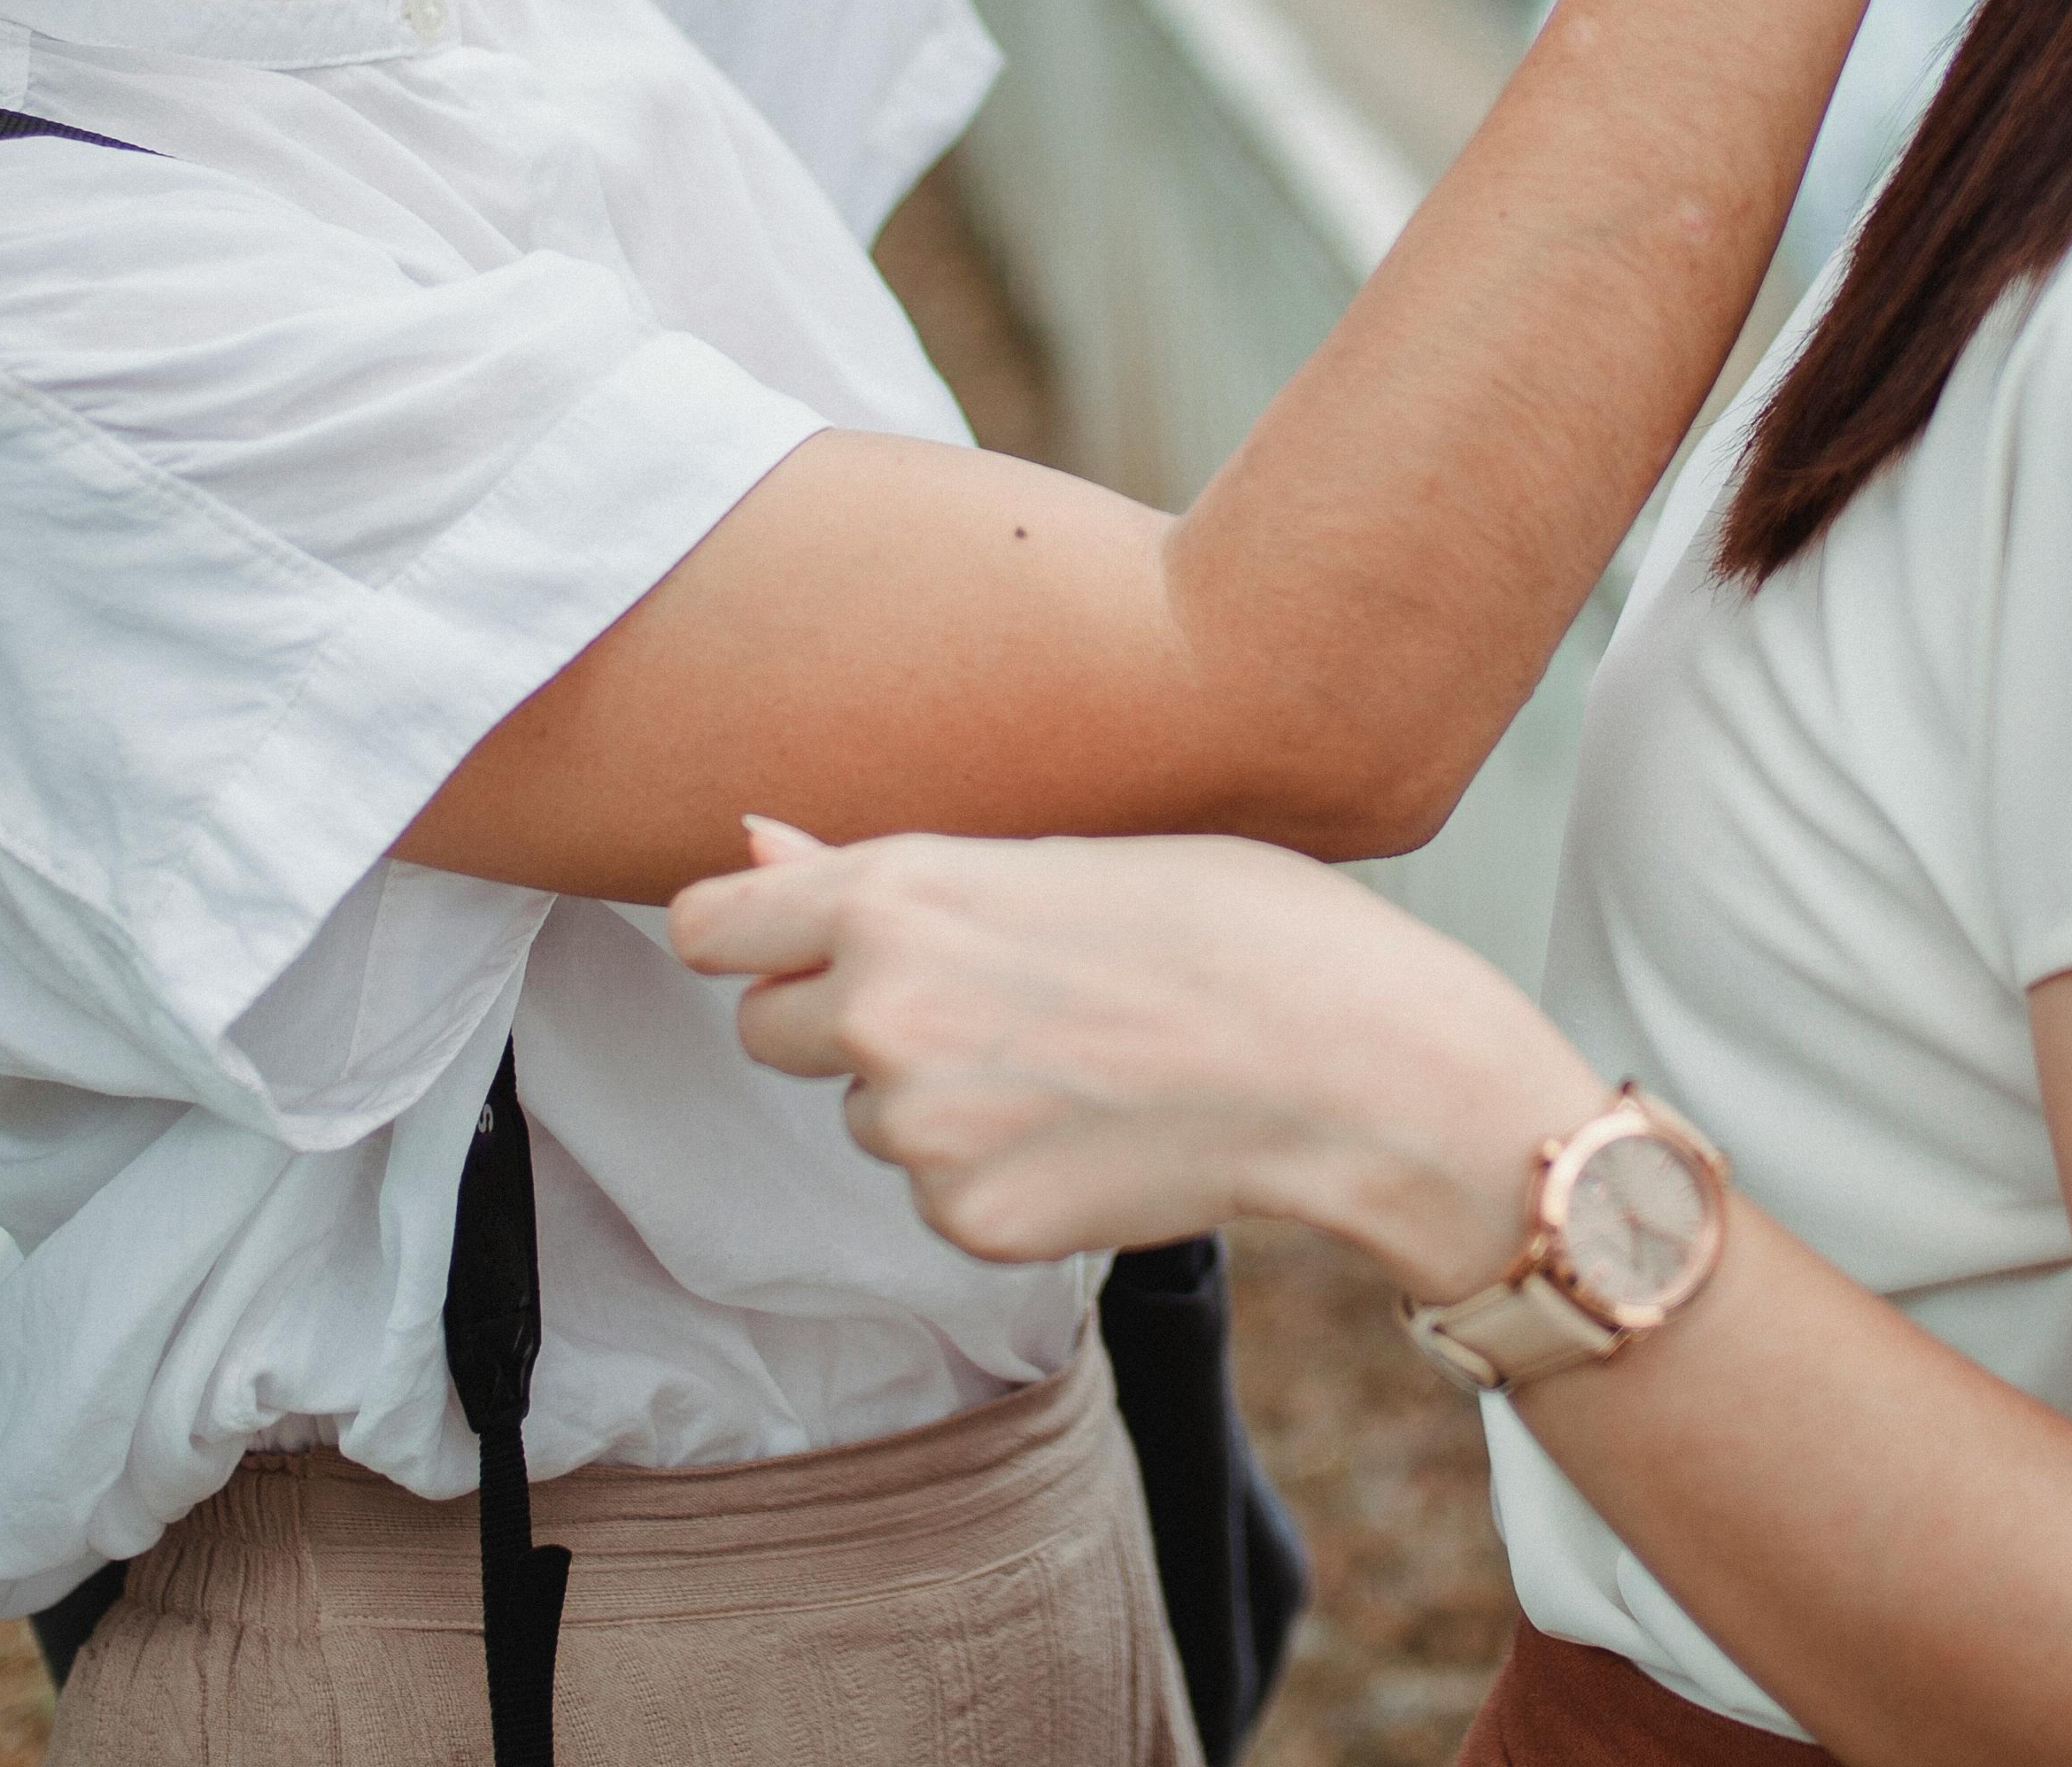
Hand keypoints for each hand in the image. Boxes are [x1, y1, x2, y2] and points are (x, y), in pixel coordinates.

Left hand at [669, 820, 1600, 1291]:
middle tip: (984, 996)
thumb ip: (886, 871)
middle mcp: (883, 1013)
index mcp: (898, 895)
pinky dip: (997, 1171)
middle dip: (843, 1018)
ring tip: (1074, 1057)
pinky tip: (1097, 1128)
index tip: (792, 941)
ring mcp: (924, 1131)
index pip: (712, 925)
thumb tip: (754, 848)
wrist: (1359, 1066)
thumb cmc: (1239, 924)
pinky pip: (938, 1193)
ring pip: (866, 1117)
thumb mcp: (1065, 852)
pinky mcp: (974, 1222)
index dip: (752, 931)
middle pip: (769, 1031)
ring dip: (934, 1096)